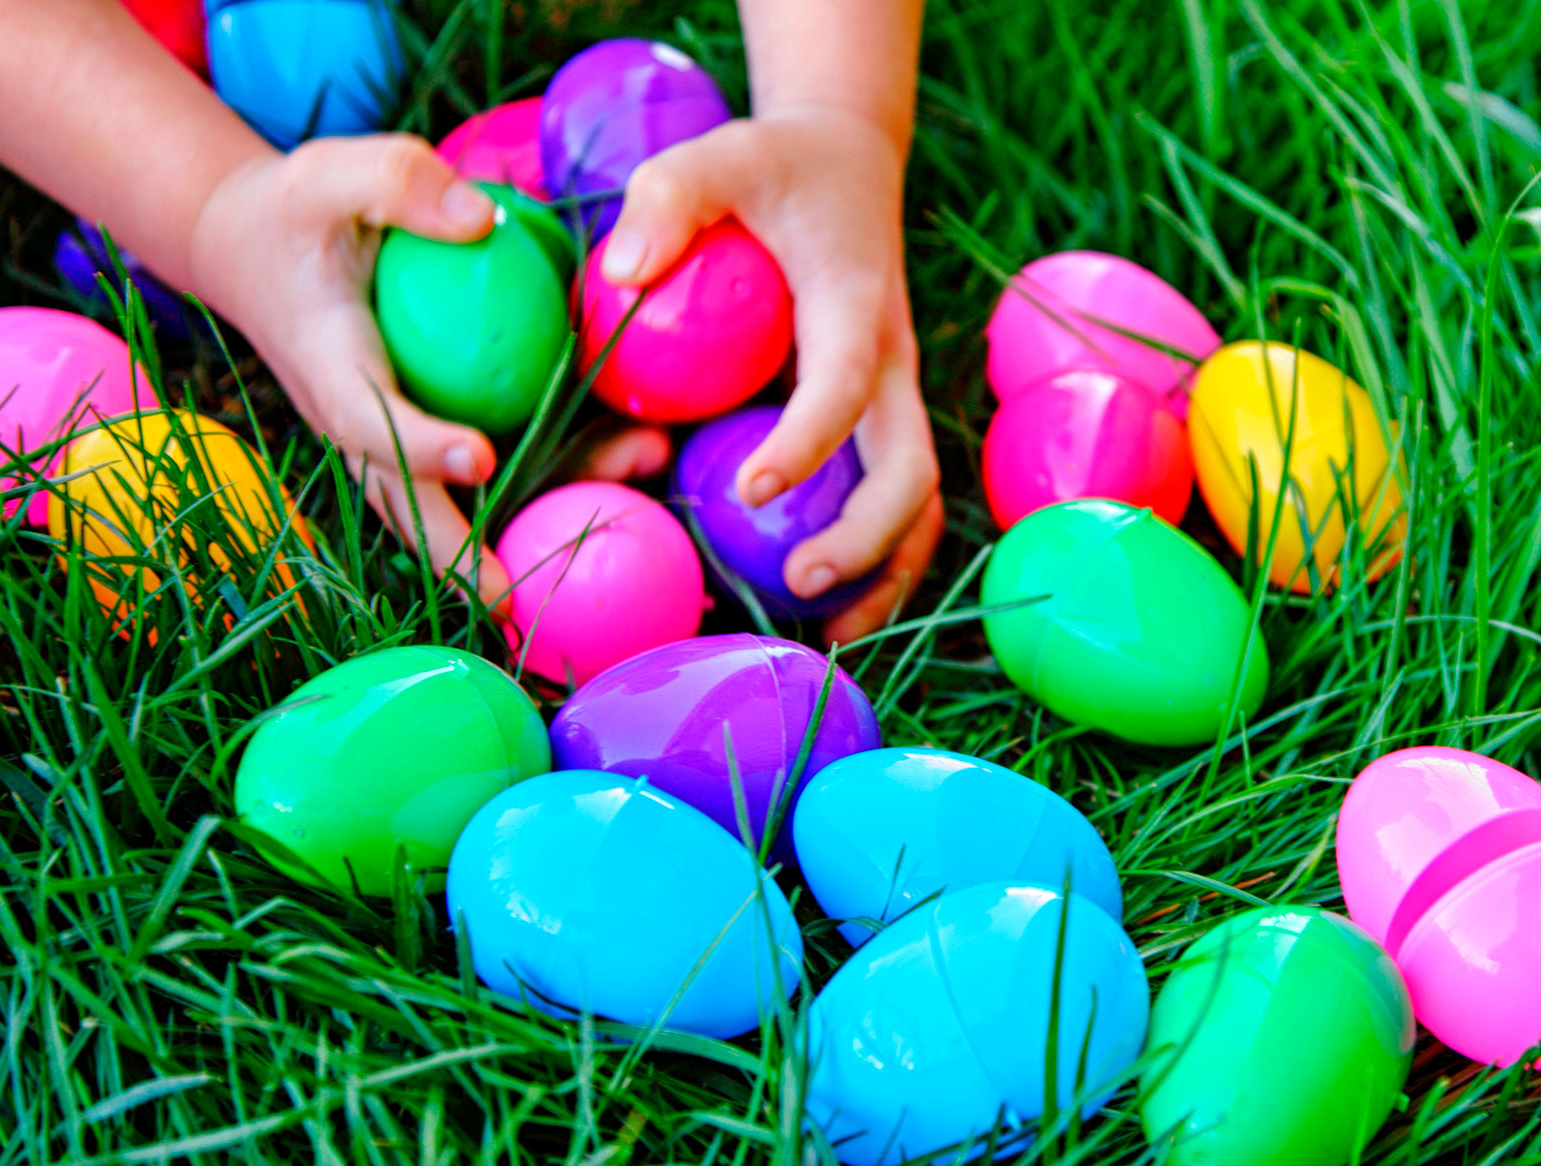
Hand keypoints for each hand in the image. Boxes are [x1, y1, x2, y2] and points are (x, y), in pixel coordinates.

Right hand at [188, 136, 672, 613]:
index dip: (421, 446)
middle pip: (406, 501)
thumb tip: (483, 221)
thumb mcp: (333, 172)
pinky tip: (616, 477)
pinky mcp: (421, 435)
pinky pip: (479, 475)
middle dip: (460, 554)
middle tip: (515, 599)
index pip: (371, 418)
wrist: (252, 250)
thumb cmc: (299, 210)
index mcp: (330, 365)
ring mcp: (387, 438)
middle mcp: (356, 420)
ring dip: (511, 533)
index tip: (479, 457)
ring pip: (446, 503)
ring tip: (592, 541)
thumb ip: (399, 184)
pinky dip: (536, 490)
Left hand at [601, 109, 942, 645]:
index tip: (749, 489)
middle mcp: (889, 366)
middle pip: (909, 473)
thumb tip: (623, 272)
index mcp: (854, 308)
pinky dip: (871, 564)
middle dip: (867, 538)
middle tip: (798, 580)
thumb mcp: (716, 153)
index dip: (807, 442)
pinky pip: (890, 505)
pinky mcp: (877, 424)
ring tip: (828, 638)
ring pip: (917, 507)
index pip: (842, 386)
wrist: (846, 163)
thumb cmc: (770, 166)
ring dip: (884, 576)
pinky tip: (816, 608)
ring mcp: (891, 403)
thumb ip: (668, 198)